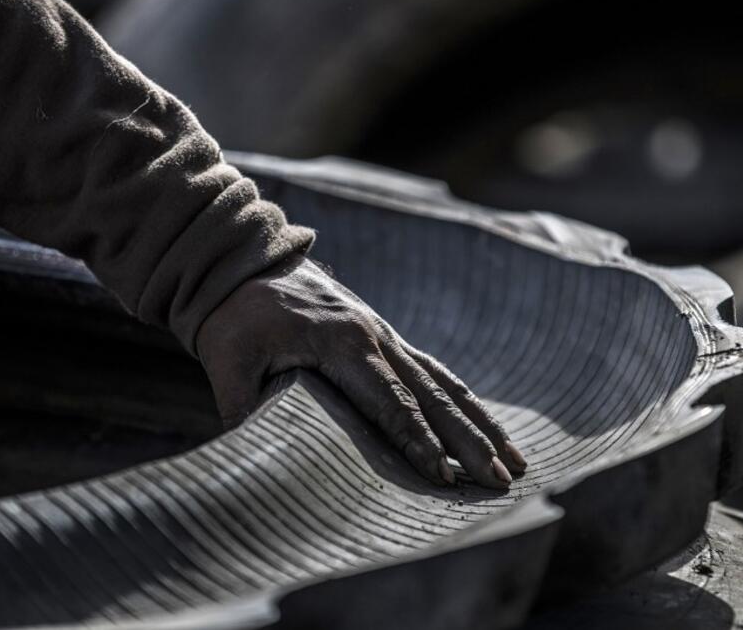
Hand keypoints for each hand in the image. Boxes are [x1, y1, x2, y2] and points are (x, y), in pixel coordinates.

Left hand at [196, 256, 527, 487]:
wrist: (242, 263)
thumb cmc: (234, 317)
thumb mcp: (228, 362)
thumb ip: (244, 408)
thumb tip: (257, 460)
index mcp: (343, 342)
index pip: (391, 405)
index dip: (420, 445)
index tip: (446, 479)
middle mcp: (376, 336)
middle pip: (434, 397)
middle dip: (471, 441)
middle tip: (503, 478)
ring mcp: (386, 334)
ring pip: (445, 383)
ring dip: (481, 423)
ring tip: (514, 458)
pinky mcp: (385, 337)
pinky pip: (434, 372)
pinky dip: (463, 401)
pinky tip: (484, 426)